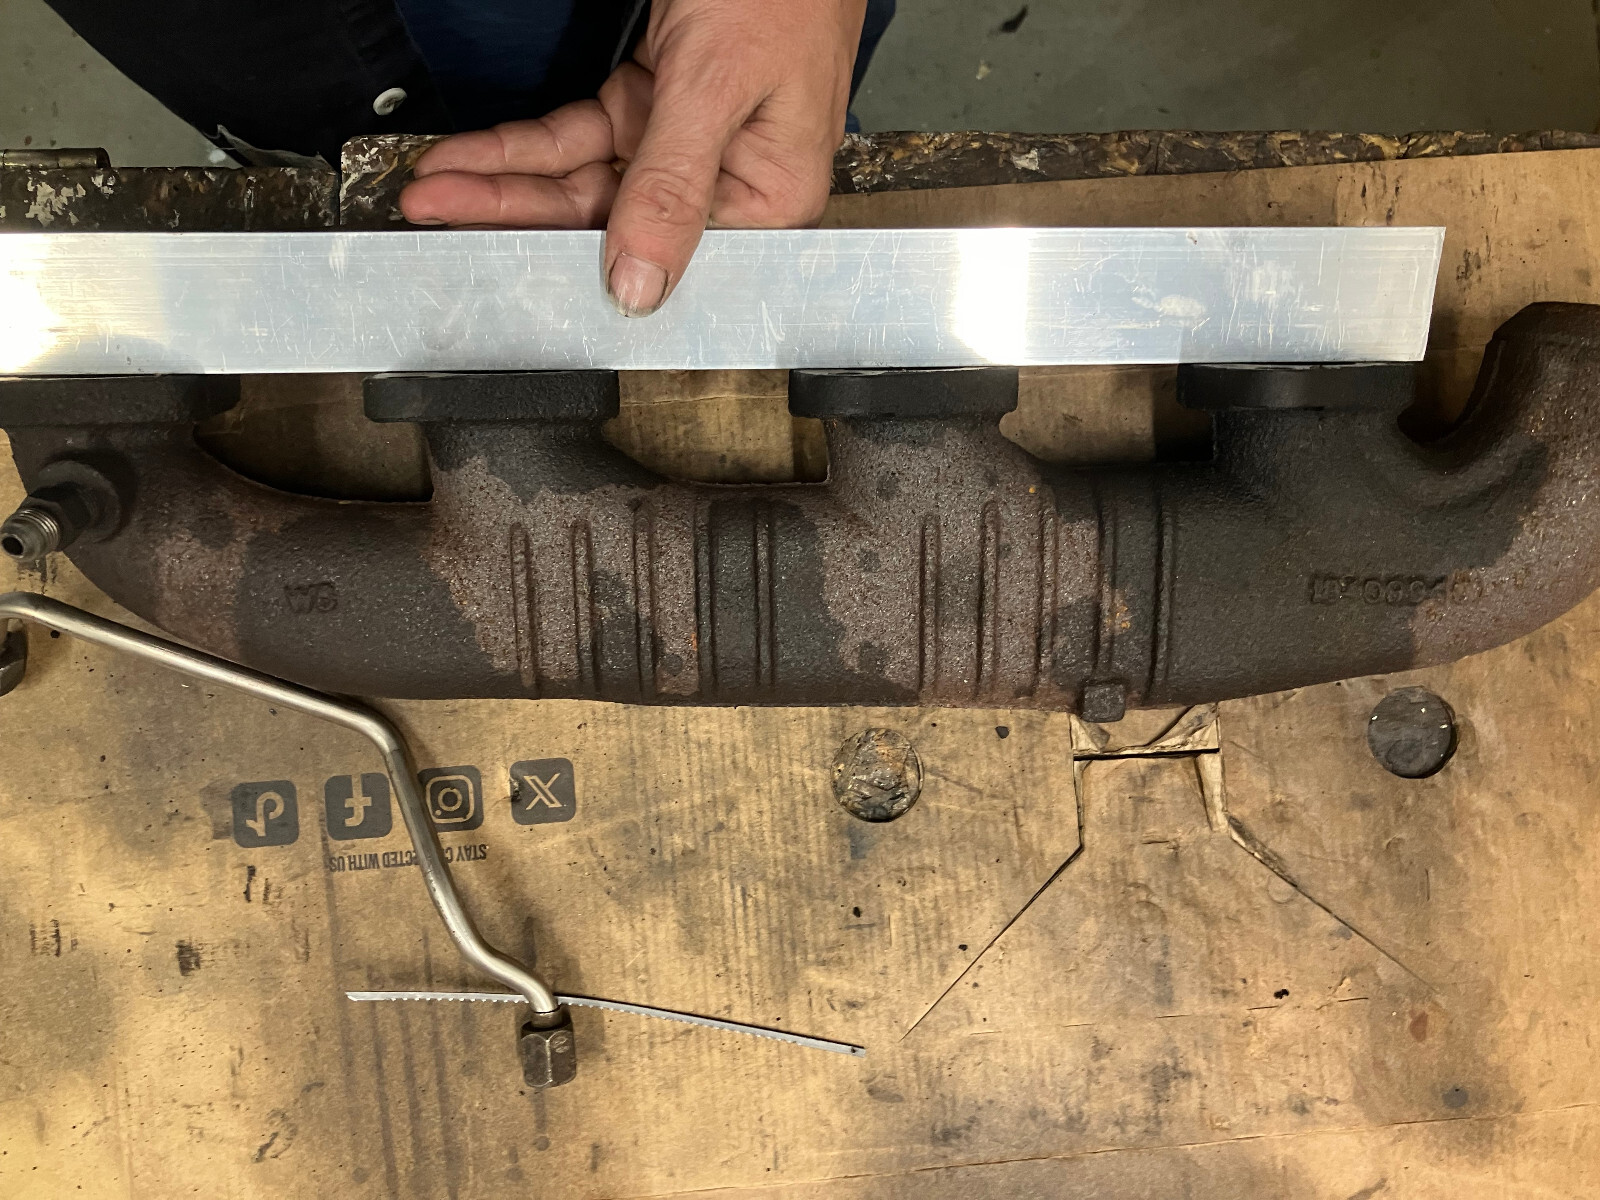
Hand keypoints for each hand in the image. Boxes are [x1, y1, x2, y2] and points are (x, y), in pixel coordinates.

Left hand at [400, 0, 866, 315]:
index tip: (501, 259)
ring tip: (438, 183)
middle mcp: (726, 179)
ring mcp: (684, 141)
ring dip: (507, 177)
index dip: (578, 261)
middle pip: (606, 216)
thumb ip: (672, 186)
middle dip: (514, 211)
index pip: (660, 250)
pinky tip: (479, 153)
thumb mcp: (718, 86)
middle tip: (436, 211)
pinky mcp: (654, 102)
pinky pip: (580, 135)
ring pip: (582, 178)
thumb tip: (638, 285)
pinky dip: (528, 143)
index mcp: (767, 196)